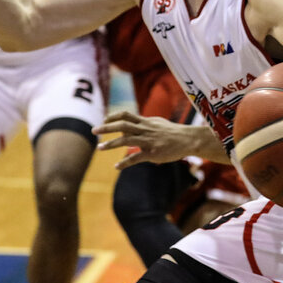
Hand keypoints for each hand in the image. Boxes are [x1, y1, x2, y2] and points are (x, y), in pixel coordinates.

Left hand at [93, 110, 222, 168]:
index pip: (127, 115)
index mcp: (146, 122)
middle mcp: (145, 129)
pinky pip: (136, 158)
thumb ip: (144, 124)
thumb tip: (133, 125)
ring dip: (111, 144)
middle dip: (107, 128)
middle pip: (122, 126)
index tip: (104, 119)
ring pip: (126, 140)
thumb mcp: (158, 124)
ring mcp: (149, 141)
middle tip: (94, 130)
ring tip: (99, 148)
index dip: (114, 116)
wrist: (188, 140)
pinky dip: (125, 162)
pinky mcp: (153, 153)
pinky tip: (117, 167)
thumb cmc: (173, 133)